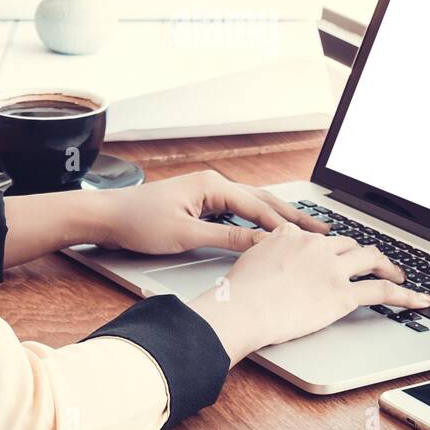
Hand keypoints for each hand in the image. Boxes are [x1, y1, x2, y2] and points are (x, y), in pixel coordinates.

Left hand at [91, 169, 329, 254]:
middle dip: (292, 216)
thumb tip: (261, 245)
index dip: (285, 225)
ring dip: (278, 218)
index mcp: (212, 186)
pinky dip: (257, 221)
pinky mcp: (202, 203)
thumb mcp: (186, 235)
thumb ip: (227, 240)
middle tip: (322, 229)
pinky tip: (269, 231)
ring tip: (305, 229)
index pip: (258, 207)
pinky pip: (238, 211)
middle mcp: (214, 184)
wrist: (107, 217)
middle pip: (262, 201)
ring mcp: (208, 192)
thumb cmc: (139, 222)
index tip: (309, 238)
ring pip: (252, 205)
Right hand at [188, 222, 429, 362]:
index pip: (318, 237)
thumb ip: (265, 255)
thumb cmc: (237, 293)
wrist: (241, 307)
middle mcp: (315, 246)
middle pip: (349, 244)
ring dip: (389, 266)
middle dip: (364, 253)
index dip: (332, 248)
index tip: (337, 255)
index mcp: (290, 234)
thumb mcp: (249, 261)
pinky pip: (382, 291)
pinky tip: (418, 301)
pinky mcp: (342, 294)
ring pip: (371, 258)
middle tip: (373, 263)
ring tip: (399, 276)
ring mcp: (331, 268)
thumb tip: (267, 262)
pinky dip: (406, 295)